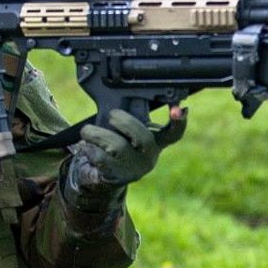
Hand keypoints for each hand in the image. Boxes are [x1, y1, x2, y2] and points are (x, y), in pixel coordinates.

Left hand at [68, 108, 185, 189]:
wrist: (100, 174)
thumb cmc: (115, 143)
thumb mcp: (126, 130)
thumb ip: (130, 115)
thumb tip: (122, 90)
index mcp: (156, 142)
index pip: (174, 133)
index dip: (179, 121)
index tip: (181, 108)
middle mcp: (149, 157)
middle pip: (144, 138)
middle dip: (125, 122)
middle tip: (112, 115)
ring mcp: (133, 169)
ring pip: (118, 147)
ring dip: (98, 135)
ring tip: (87, 131)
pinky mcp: (115, 177)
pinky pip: (101, 159)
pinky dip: (89, 149)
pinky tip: (86, 147)